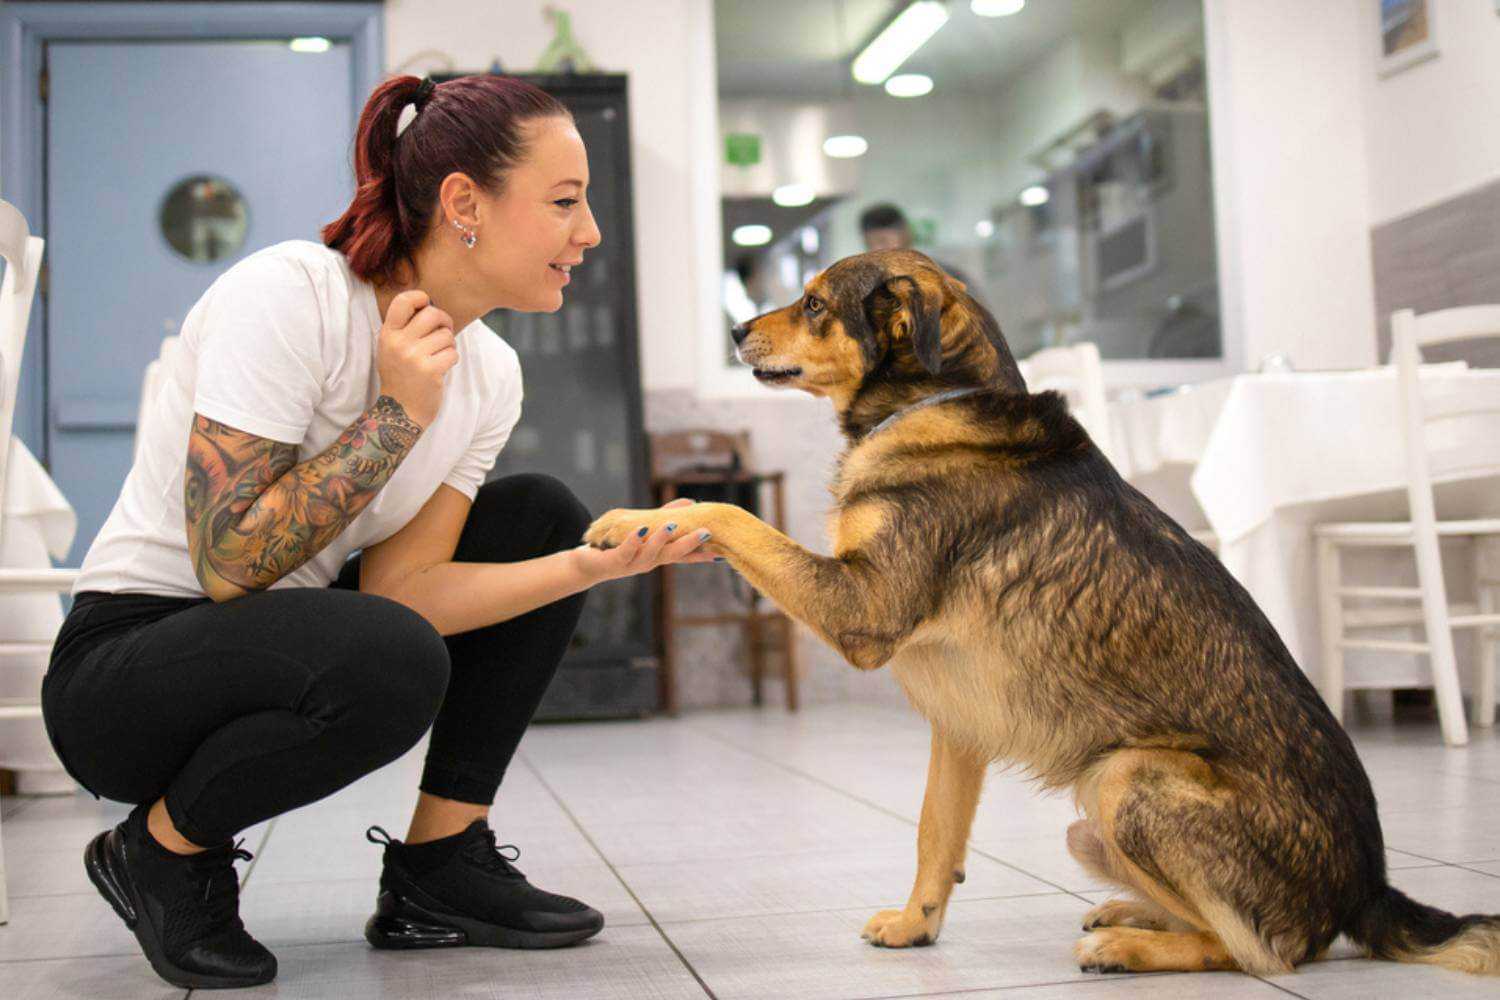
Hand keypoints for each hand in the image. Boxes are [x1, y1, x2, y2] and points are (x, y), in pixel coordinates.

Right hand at [376, 289, 457, 427]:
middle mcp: (399, 343)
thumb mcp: (392, 349)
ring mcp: (414, 357)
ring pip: (446, 335)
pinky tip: (441, 368)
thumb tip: (430, 305)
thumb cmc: (401, 377)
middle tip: (444, 331)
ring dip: (448, 345)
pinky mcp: (431, 371)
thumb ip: (406, 328)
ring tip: (438, 356)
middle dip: (444, 321)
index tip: (427, 305)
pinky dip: (451, 359)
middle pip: (432, 314)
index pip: (403, 301)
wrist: (399, 412)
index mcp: (388, 334)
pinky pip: (452, 353)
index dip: (420, 298)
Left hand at [574, 499, 717, 581]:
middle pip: (673, 555)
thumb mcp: (647, 530)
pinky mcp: (615, 561)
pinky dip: (634, 540)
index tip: (722, 551)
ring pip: (651, 553)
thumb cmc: (620, 546)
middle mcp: (649, 562)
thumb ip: (667, 516)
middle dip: (689, 544)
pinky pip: (626, 551)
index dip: (702, 553)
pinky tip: (641, 529)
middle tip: (705, 533)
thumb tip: (691, 503)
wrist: (588, 565)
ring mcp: (632, 563)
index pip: (684, 555)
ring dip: (661, 539)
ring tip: (672, 526)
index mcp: (658, 555)